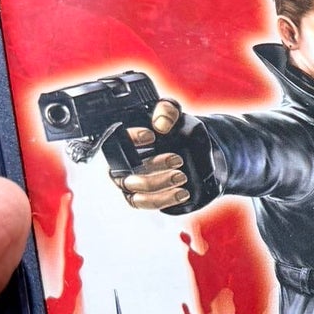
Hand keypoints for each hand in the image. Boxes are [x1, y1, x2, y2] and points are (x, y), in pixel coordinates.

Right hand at [111, 97, 187, 211]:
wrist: (197, 154)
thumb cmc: (179, 132)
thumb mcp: (177, 116)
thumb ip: (168, 111)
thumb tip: (160, 124)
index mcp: (125, 140)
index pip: (115, 139)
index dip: (130, 138)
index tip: (151, 136)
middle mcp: (123, 162)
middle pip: (125, 170)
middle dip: (152, 166)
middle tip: (178, 159)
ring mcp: (131, 181)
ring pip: (134, 191)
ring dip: (158, 185)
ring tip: (182, 177)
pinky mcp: (143, 196)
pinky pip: (144, 203)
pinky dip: (162, 200)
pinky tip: (182, 193)